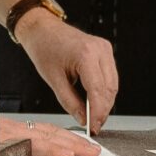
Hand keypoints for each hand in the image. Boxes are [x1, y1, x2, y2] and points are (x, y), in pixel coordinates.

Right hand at [0, 105, 98, 155]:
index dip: (63, 140)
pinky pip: (33, 145)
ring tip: (89, 153)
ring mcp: (7, 133)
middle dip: (75, 144)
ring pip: (47, 138)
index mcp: (7, 130)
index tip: (80, 148)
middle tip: (95, 152)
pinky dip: (52, 148)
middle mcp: (11, 129)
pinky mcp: (1, 140)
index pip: (42, 134)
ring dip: (70, 146)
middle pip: (50, 135)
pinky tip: (66, 153)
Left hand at [13, 11, 119, 133]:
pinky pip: (110, 76)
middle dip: (103, 110)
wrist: (42, 28)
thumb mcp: (53, 79)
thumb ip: (69, 102)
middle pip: (110, 89)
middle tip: (94, 126)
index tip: (94, 127)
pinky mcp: (105, 50)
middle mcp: (100, 49)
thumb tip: (83, 118)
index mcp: (86, 55)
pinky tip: (96, 102)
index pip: (98, 91)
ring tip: (94, 117)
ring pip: (113, 84)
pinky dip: (104, 91)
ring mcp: (104, 48)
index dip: (97, 112)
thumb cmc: (44, 48)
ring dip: (105, 102)